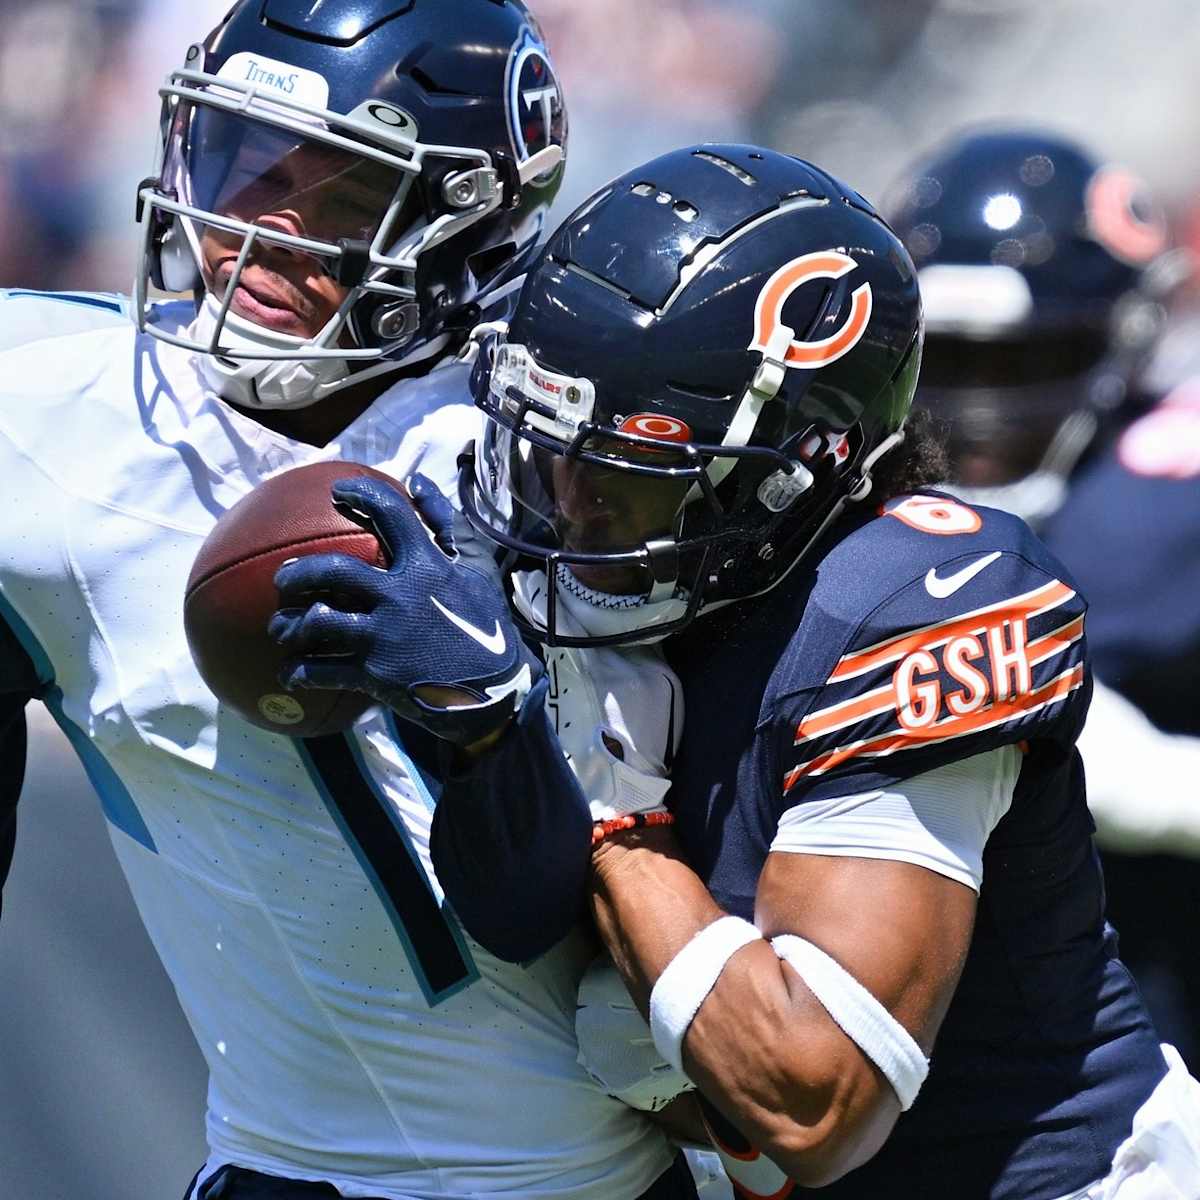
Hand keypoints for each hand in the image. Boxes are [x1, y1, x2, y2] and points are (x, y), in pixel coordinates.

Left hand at [270, 473, 539, 745]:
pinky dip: (298, 672)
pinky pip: (321, 671)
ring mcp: (386, 637)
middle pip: (331, 571)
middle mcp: (401, 597)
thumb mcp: (477, 571)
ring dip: (288, 626)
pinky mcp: (376, 676)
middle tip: (284, 579)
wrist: (496, 693)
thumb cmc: (485, 626)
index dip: (361, 494)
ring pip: (316, 622)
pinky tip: (292, 672)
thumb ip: (447, 523)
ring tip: (281, 629)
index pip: (391, 514)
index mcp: (427, 567)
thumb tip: (417, 480)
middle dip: (297, 573)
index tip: (338, 491)